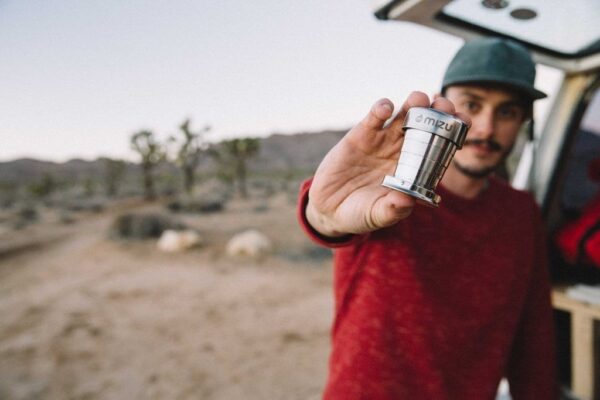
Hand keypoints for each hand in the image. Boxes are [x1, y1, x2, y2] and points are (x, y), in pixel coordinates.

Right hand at [306, 91, 468, 236]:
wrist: (329, 208)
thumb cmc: (359, 213)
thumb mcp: (377, 215)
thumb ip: (392, 210)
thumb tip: (407, 200)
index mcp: (414, 169)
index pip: (440, 146)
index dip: (452, 132)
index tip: (463, 121)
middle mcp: (402, 151)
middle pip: (427, 125)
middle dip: (438, 112)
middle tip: (444, 104)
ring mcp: (382, 141)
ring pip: (403, 116)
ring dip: (413, 104)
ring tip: (419, 99)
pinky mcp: (361, 135)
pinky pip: (374, 118)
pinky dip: (380, 109)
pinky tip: (385, 108)